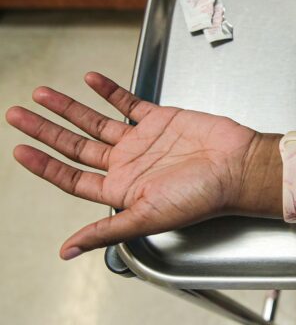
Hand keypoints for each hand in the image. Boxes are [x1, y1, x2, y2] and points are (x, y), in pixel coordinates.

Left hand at [5, 72, 267, 259]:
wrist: (237, 167)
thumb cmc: (202, 196)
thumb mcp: (148, 216)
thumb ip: (106, 230)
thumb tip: (67, 251)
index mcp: (122, 189)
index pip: (72, 178)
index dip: (45, 165)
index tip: (21, 150)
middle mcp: (128, 164)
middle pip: (77, 146)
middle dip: (46, 130)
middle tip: (18, 115)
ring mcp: (142, 140)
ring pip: (96, 122)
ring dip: (70, 108)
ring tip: (44, 94)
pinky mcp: (159, 119)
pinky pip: (128, 103)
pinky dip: (109, 91)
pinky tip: (91, 81)